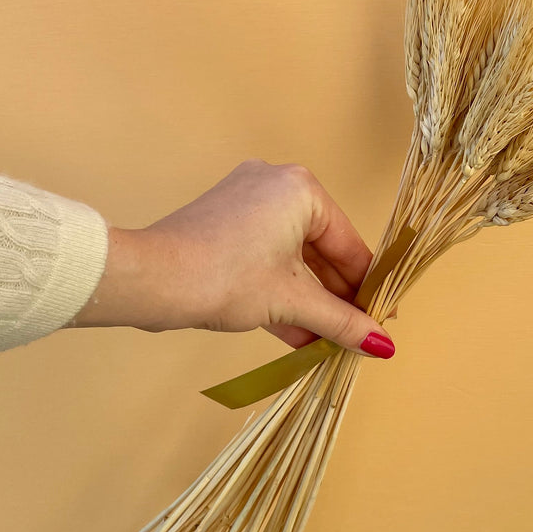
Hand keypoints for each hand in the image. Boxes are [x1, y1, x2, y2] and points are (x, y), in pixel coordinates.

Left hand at [69, 160, 394, 357]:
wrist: (149, 281)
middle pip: (323, 252)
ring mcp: (247, 203)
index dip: (368, 289)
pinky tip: (300, 336)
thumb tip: (383, 345)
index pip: (350, 246)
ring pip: (294, 260)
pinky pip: (268, 259)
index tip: (381, 322)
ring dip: (310, 304)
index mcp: (301, 190)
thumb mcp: (292, 302)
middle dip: (337, 300)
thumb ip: (342, 322)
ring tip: (329, 344)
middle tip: (356, 337)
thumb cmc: (224, 277)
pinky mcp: (225, 225)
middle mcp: (277, 186)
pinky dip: (282, 294)